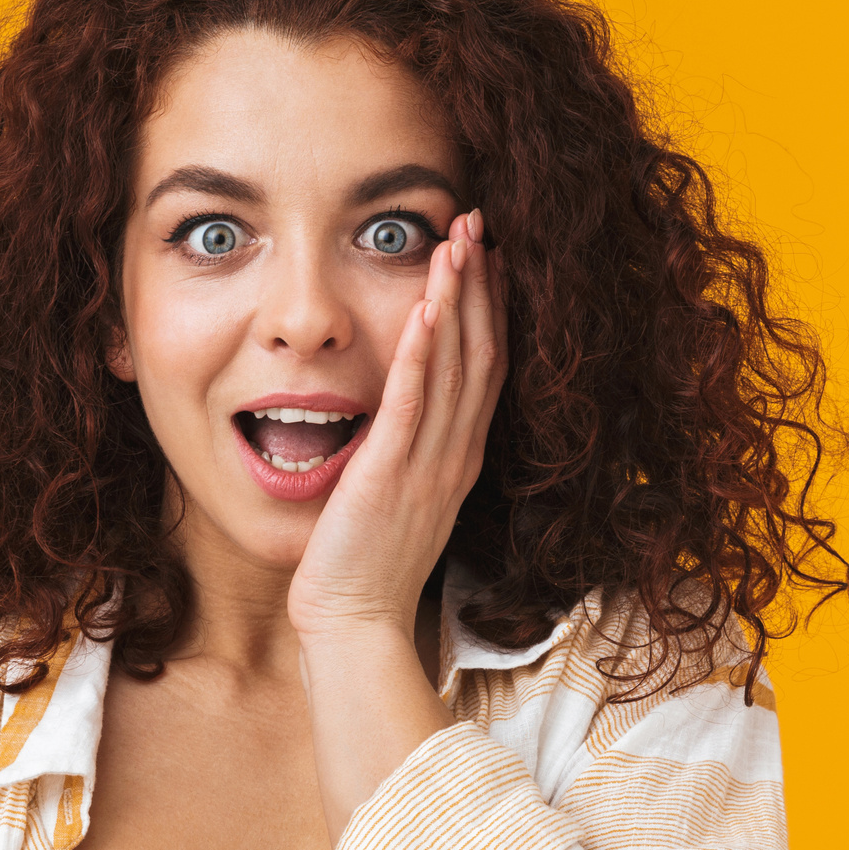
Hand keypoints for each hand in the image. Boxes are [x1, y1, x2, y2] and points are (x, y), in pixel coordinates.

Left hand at [288, 208, 505, 638]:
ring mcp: (429, 464)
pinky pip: (414, 400)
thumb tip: (396, 418)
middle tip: (479, 223)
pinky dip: (423, 350)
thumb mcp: (397, 500)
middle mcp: (455, 455)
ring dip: (459, 297)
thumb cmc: (365, 571)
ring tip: (458, 239)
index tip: (489, 256)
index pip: (487, 368)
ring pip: (457, 366)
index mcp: (458, 459)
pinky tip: (428, 305)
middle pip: (483, 352)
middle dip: (483, 283)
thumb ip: (405, 454)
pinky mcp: (392, 473)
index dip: (491, 308)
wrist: (357, 626)